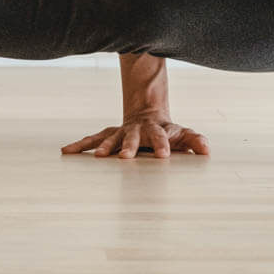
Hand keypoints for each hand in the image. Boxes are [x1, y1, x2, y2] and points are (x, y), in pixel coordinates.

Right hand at [59, 111, 209, 158]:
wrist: (146, 116)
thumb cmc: (168, 131)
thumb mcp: (183, 134)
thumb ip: (195, 141)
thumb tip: (207, 151)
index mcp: (155, 130)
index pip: (160, 137)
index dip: (162, 145)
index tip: (164, 156)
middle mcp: (135, 130)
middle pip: (133, 138)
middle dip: (129, 147)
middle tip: (125, 157)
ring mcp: (120, 133)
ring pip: (110, 138)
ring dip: (104, 147)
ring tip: (99, 157)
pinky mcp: (108, 136)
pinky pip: (92, 140)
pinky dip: (80, 145)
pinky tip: (66, 151)